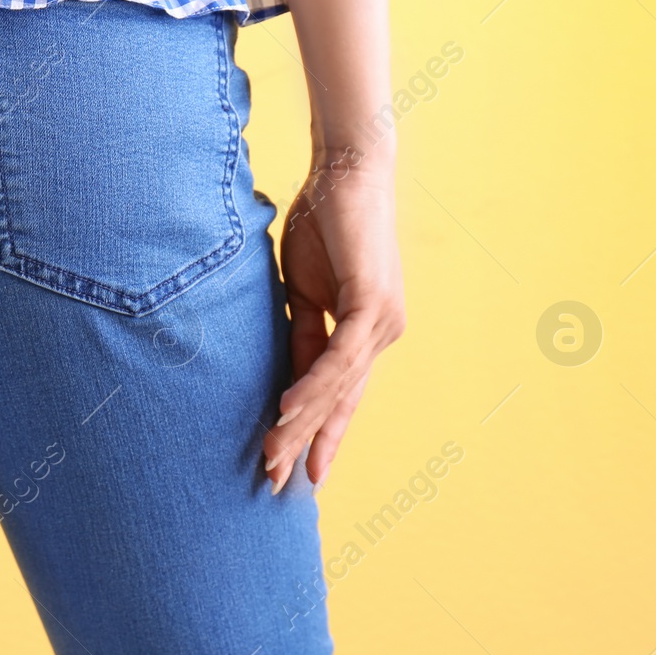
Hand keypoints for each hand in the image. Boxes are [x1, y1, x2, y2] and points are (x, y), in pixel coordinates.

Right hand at [265, 148, 403, 492]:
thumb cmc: (324, 220)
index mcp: (366, 331)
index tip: (302, 474)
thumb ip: (301, 330)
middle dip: (309, 444)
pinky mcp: (372, 304)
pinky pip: (337, 357)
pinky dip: (312, 385)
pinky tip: (289, 411)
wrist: (346, 171)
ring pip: (337, 386)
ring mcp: (383, 322)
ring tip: (272, 454)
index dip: (322, 434)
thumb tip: (288, 373)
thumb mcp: (303, 287)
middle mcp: (383, 334)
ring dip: (301, 423)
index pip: (340, 394)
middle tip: (278, 483)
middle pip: (340, 400)